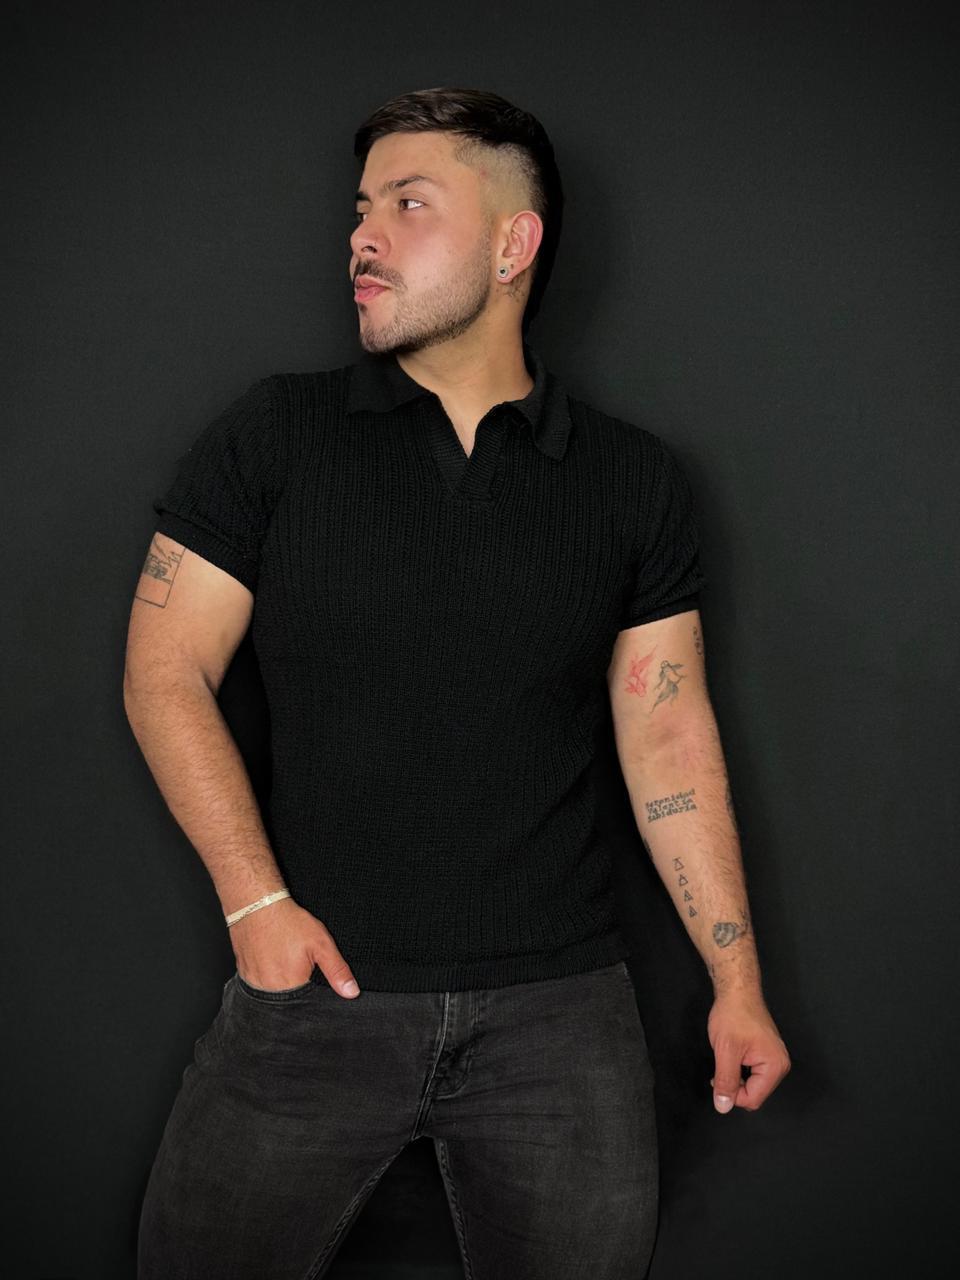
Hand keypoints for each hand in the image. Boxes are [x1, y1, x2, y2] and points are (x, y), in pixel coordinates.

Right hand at [230, 896, 360, 998]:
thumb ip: (337, 970)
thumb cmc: (287, 922)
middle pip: (288, 1004)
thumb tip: (351, 993)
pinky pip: (259, 987)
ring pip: (272, 997)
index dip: (313, 999)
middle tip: (298, 968)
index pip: (307, 1007)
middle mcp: (269, 991)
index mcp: (291, 987)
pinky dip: (267, 980)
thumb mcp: (321, 943)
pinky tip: (272, 964)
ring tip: (284, 964)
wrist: (255, 905)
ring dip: (281, 987)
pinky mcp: (244, 975)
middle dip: (297, 993)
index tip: (315, 986)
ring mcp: (254, 984)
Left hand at [707, 989, 790, 1112]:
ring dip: (737, 1077)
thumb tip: (723, 1107)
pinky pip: (753, 1074)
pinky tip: (734, 1055)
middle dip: (736, 1085)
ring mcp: (775, 1059)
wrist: (737, 990)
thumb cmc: (733, 1015)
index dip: (732, 1095)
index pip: (753, 1100)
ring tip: (729, 1056)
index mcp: (775, 1066)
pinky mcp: (768, 1054)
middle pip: (755, 1094)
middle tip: (723, 1063)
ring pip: (753, 1085)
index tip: (718, 1078)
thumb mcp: (725, 1050)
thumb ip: (726, 1081)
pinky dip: (740, 1070)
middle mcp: (780, 1065)